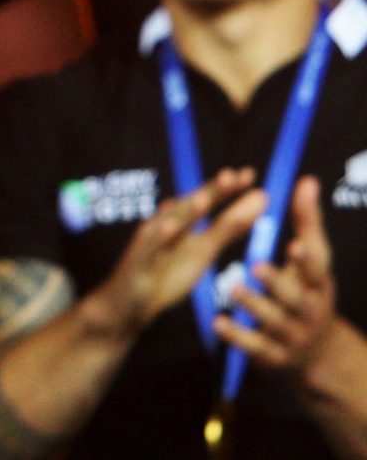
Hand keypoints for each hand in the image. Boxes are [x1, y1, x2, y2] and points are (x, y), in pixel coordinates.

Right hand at [82, 168, 265, 340]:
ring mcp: (150, 244)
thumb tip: (255, 201)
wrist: (128, 304)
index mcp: (182, 224)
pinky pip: (148, 250)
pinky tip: (168, 229)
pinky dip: (157, 238)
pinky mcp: (138, 263)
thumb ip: (228, 228)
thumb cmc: (165, 274)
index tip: (249, 174)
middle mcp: (165, 227)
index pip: (206, 201)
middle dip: (209, 192)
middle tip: (231, 176)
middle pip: (189, 207)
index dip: (226, 189)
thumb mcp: (203, 250)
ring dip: (184, 212)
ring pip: (168, 225)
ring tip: (204, 199)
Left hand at [222, 175, 342, 376]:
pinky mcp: (272, 355)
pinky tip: (216, 322)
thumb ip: (307, 222)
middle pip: (295, 297)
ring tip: (233, 287)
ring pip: (272, 321)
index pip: (317, 270)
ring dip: (253, 305)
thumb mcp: (313, 262)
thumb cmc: (308, 293)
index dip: (307, 259)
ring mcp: (291, 335)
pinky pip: (253, 346)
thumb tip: (306, 179)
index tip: (295, 244)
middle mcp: (308, 310)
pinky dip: (236, 335)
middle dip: (278, 282)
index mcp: (317, 284)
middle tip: (256, 264)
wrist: (319, 355)